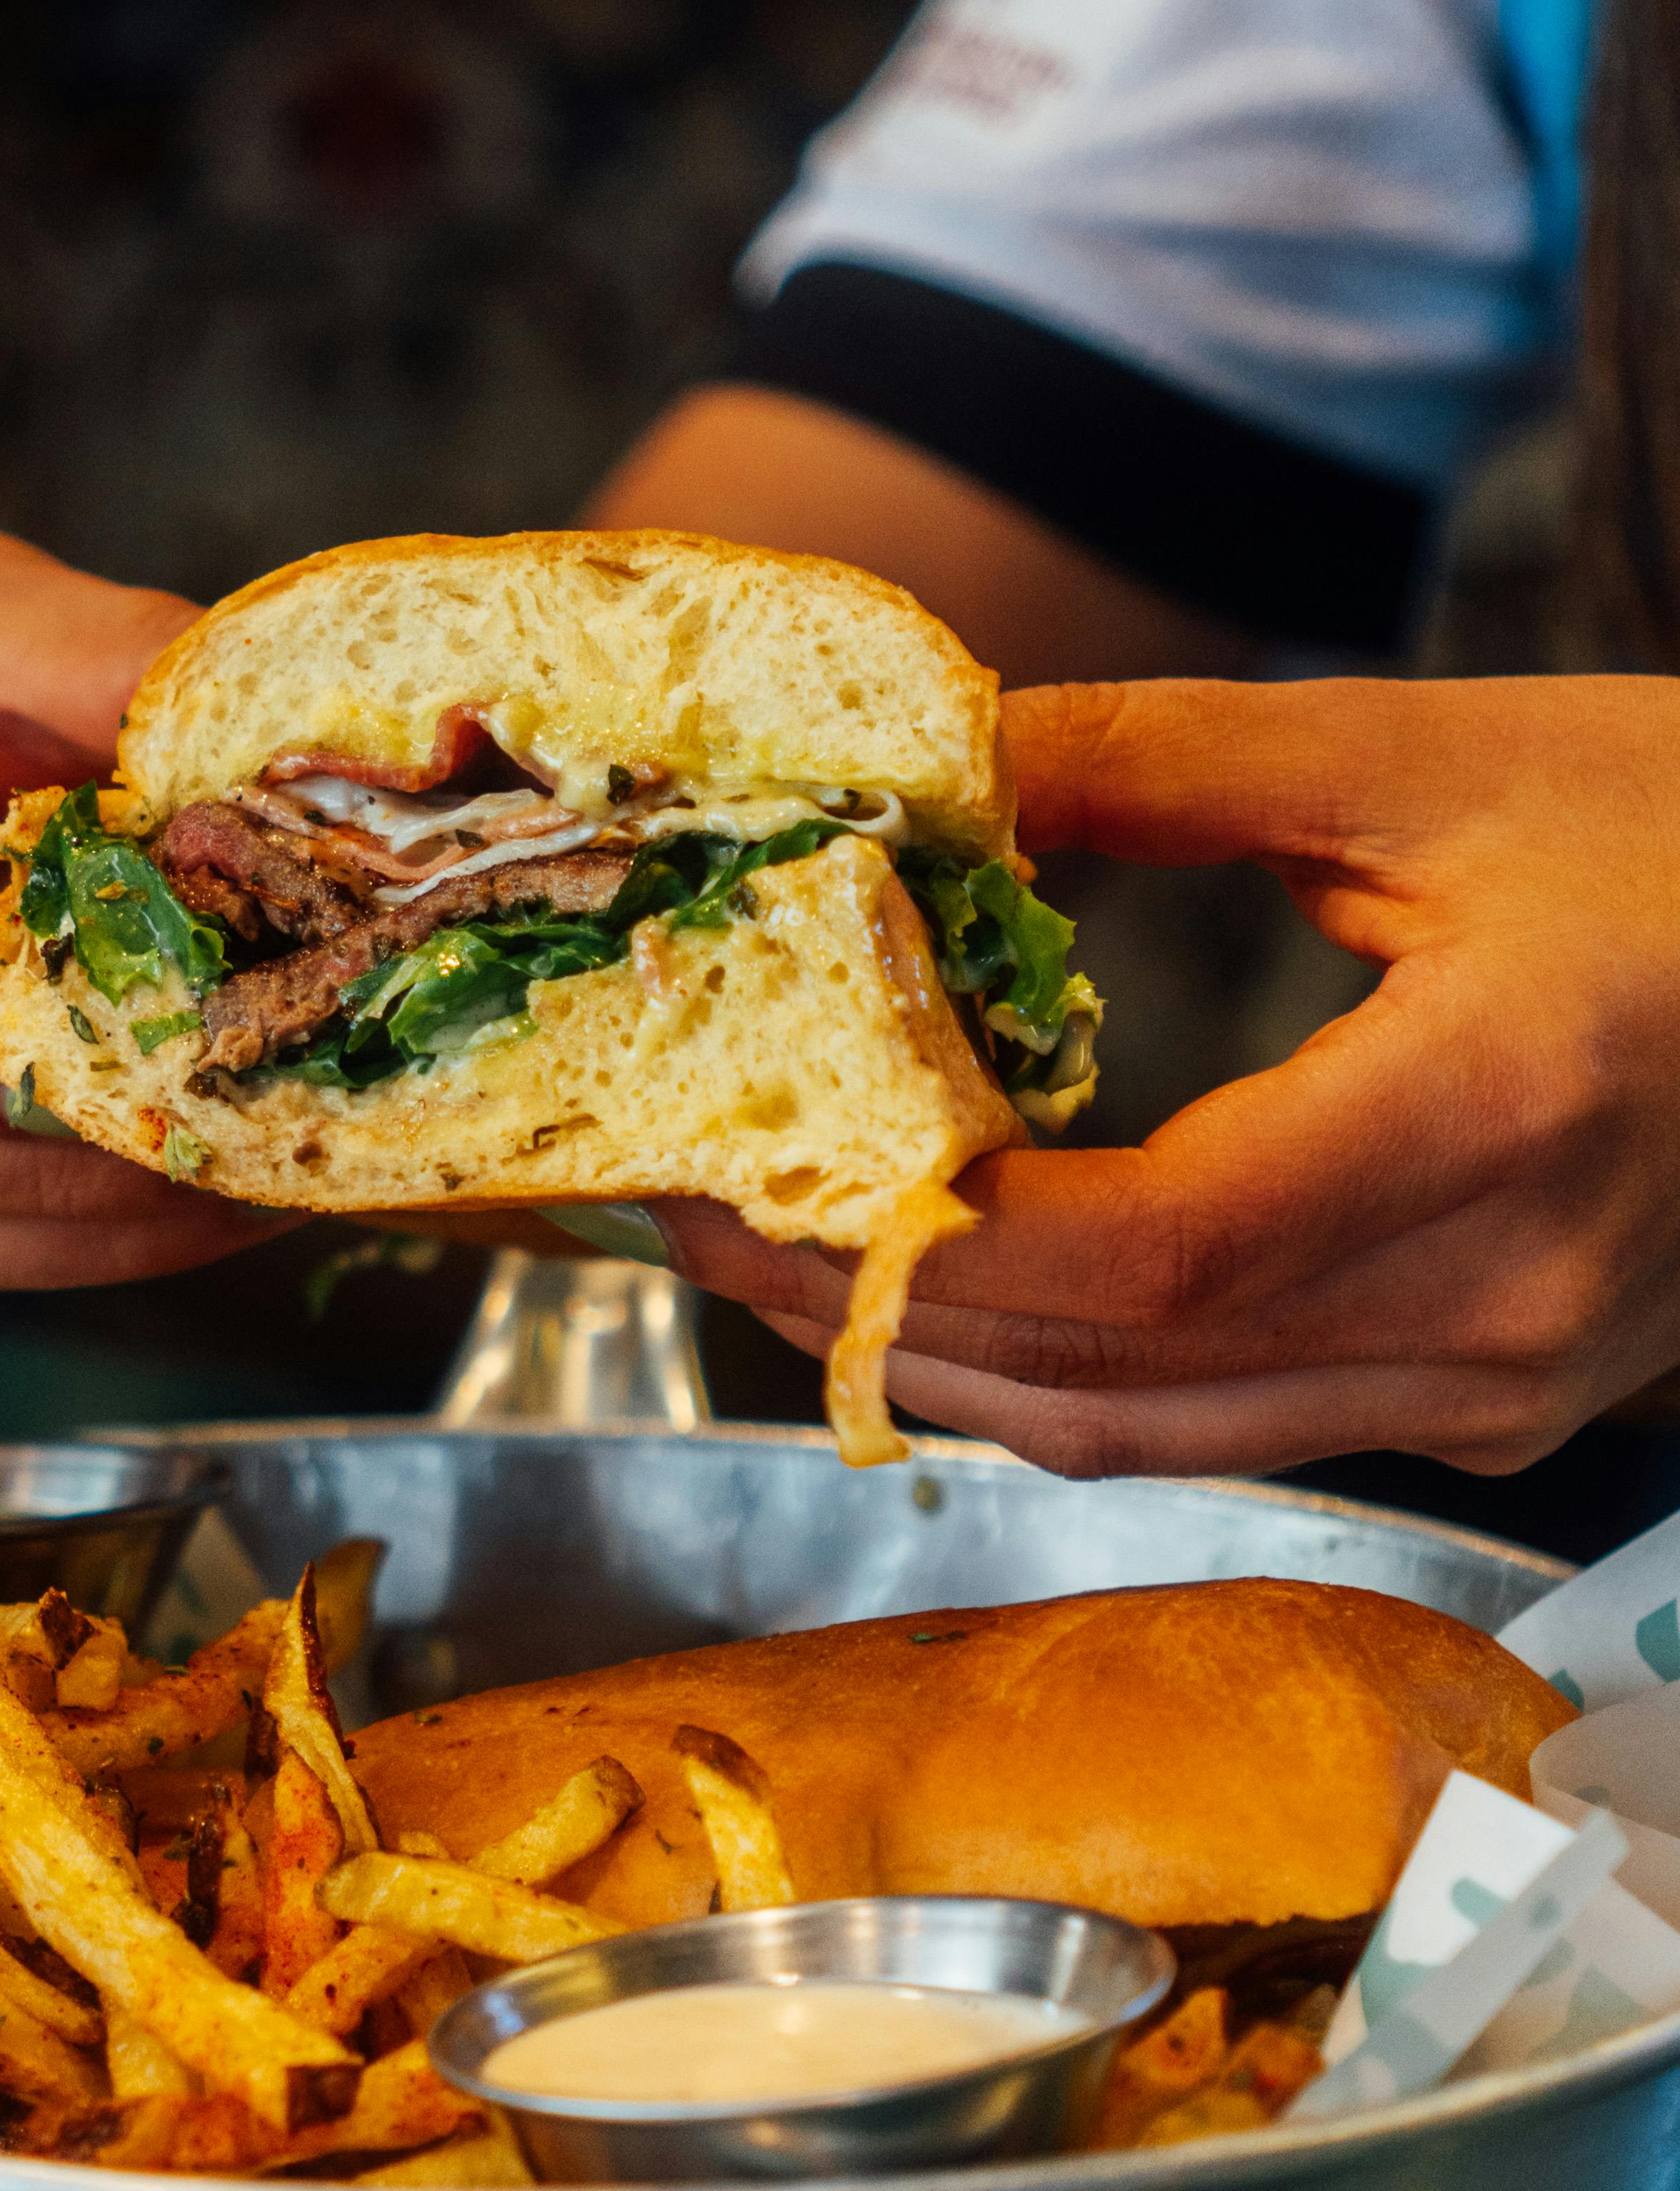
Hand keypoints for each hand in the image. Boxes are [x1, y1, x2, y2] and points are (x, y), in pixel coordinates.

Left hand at [654, 674, 1679, 1476]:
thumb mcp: (1436, 757)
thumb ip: (1164, 761)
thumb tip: (933, 763)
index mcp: (1501, 1109)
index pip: (1161, 1249)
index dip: (933, 1235)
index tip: (754, 1162)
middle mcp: (1503, 1300)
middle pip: (1116, 1372)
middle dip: (871, 1306)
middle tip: (687, 1198)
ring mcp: (1503, 1380)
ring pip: (1151, 1433)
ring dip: (943, 1359)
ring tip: (772, 1245)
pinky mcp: (1492, 1399)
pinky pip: (1227, 1420)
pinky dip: (1065, 1365)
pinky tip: (949, 1276)